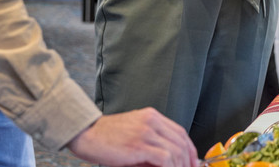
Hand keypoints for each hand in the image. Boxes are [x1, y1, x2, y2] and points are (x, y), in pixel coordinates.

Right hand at [67, 109, 197, 166]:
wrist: (85, 134)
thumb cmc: (105, 137)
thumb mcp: (133, 134)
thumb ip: (151, 144)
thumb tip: (168, 162)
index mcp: (151, 116)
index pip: (180, 132)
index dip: (190, 148)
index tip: (192, 161)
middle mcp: (151, 121)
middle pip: (181, 141)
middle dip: (189, 160)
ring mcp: (146, 132)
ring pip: (176, 150)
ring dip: (181, 165)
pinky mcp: (139, 145)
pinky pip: (165, 158)